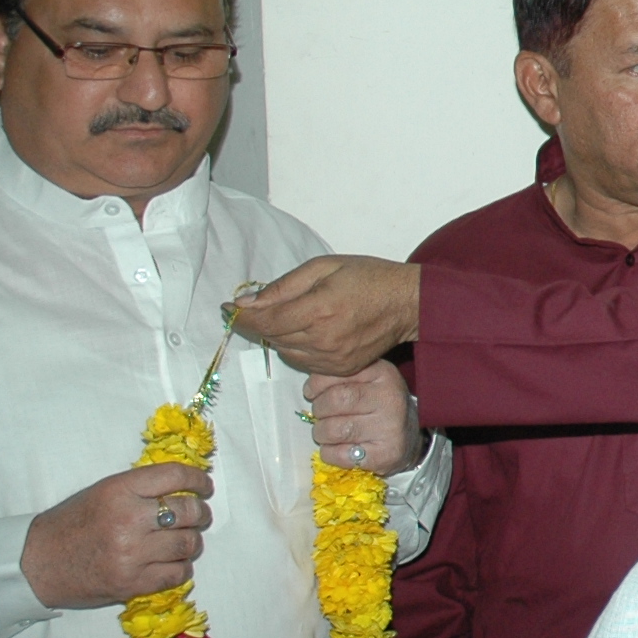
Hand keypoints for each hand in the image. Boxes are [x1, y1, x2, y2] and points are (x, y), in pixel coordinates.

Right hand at [20, 463, 216, 609]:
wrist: (36, 564)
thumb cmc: (71, 524)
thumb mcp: (102, 493)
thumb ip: (141, 489)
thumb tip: (186, 486)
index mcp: (119, 491)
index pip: (175, 475)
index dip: (198, 480)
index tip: (204, 486)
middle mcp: (128, 520)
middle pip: (190, 511)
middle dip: (200, 513)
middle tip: (197, 516)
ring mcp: (132, 554)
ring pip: (189, 544)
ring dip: (191, 542)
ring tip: (181, 541)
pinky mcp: (132, 583)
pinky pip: (178, 573)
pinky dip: (180, 567)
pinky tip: (171, 563)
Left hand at [229, 256, 421, 375]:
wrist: (409, 304)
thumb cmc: (369, 277)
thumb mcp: (324, 267)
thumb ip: (283, 286)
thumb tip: (247, 302)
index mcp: (319, 310)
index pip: (265, 320)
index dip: (241, 315)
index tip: (227, 307)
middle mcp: (323, 340)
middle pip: (271, 338)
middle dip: (258, 323)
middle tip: (255, 308)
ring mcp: (332, 359)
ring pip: (284, 352)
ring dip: (277, 336)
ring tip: (287, 317)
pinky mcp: (340, 369)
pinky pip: (303, 362)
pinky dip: (295, 348)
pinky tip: (305, 332)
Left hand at [307, 361, 424, 476]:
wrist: (407, 438)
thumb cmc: (375, 405)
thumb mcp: (365, 380)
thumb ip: (339, 375)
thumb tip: (309, 388)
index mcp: (383, 373)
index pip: (338, 372)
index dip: (316, 385)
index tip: (313, 393)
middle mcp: (390, 398)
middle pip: (336, 401)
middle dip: (319, 410)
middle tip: (322, 415)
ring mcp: (390, 427)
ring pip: (334, 430)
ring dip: (321, 433)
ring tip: (328, 432)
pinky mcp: (386, 454)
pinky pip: (339, 454)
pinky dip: (329, 453)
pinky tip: (338, 448)